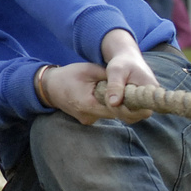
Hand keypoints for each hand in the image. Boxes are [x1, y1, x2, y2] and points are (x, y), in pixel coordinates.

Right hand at [34, 62, 152, 124]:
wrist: (49, 87)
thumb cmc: (69, 75)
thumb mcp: (89, 70)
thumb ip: (108, 77)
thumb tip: (127, 82)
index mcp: (88, 103)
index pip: (114, 108)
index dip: (129, 105)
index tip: (141, 101)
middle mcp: (88, 116)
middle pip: (114, 114)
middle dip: (126, 105)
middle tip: (139, 97)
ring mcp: (87, 120)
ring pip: (109, 114)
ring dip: (117, 106)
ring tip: (125, 95)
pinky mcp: (87, 120)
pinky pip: (102, 114)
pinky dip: (107, 106)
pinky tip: (109, 97)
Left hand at [96, 28, 156, 120]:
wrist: (126, 57)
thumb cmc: (121, 62)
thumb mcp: (115, 71)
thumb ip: (114, 86)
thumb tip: (114, 103)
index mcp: (150, 89)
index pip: (144, 111)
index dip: (128, 111)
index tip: (114, 102)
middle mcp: (151, 97)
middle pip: (138, 115)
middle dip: (121, 111)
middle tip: (108, 99)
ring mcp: (145, 100)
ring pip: (133, 115)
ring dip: (120, 111)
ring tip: (110, 98)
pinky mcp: (139, 102)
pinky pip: (131, 112)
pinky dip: (121, 109)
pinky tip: (113, 99)